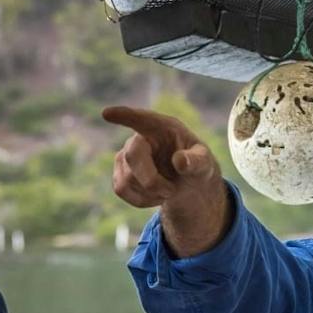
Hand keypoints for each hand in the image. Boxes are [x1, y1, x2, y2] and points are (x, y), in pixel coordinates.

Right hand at [102, 106, 220, 208]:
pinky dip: (140, 199)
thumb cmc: (196, 166)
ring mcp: (125, 155)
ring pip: (126, 178)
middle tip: (171, 192)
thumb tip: (180, 161)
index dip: (124, 115)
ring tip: (168, 191)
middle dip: (150, 180)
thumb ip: (197, 161)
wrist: (186, 184)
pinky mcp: (118, 173)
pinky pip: (120, 189)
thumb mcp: (205, 164)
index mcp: (163, 127)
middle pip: (133, 155)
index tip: (107, 114)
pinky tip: (155, 195)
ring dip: (149, 192)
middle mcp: (140, 137)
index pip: (141, 118)